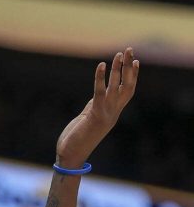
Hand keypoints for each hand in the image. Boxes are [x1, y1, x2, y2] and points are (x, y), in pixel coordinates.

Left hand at [56, 48, 138, 167]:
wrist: (71, 156)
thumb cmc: (76, 138)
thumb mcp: (89, 117)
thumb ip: (96, 105)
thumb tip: (98, 95)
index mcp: (113, 113)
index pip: (127, 91)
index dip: (132, 76)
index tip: (135, 61)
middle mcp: (113, 113)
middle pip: (127, 86)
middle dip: (129, 67)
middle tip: (130, 50)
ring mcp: (106, 114)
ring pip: (117, 87)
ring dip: (119, 69)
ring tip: (119, 53)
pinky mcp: (95, 115)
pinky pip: (99, 92)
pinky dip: (100, 78)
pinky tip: (101, 65)